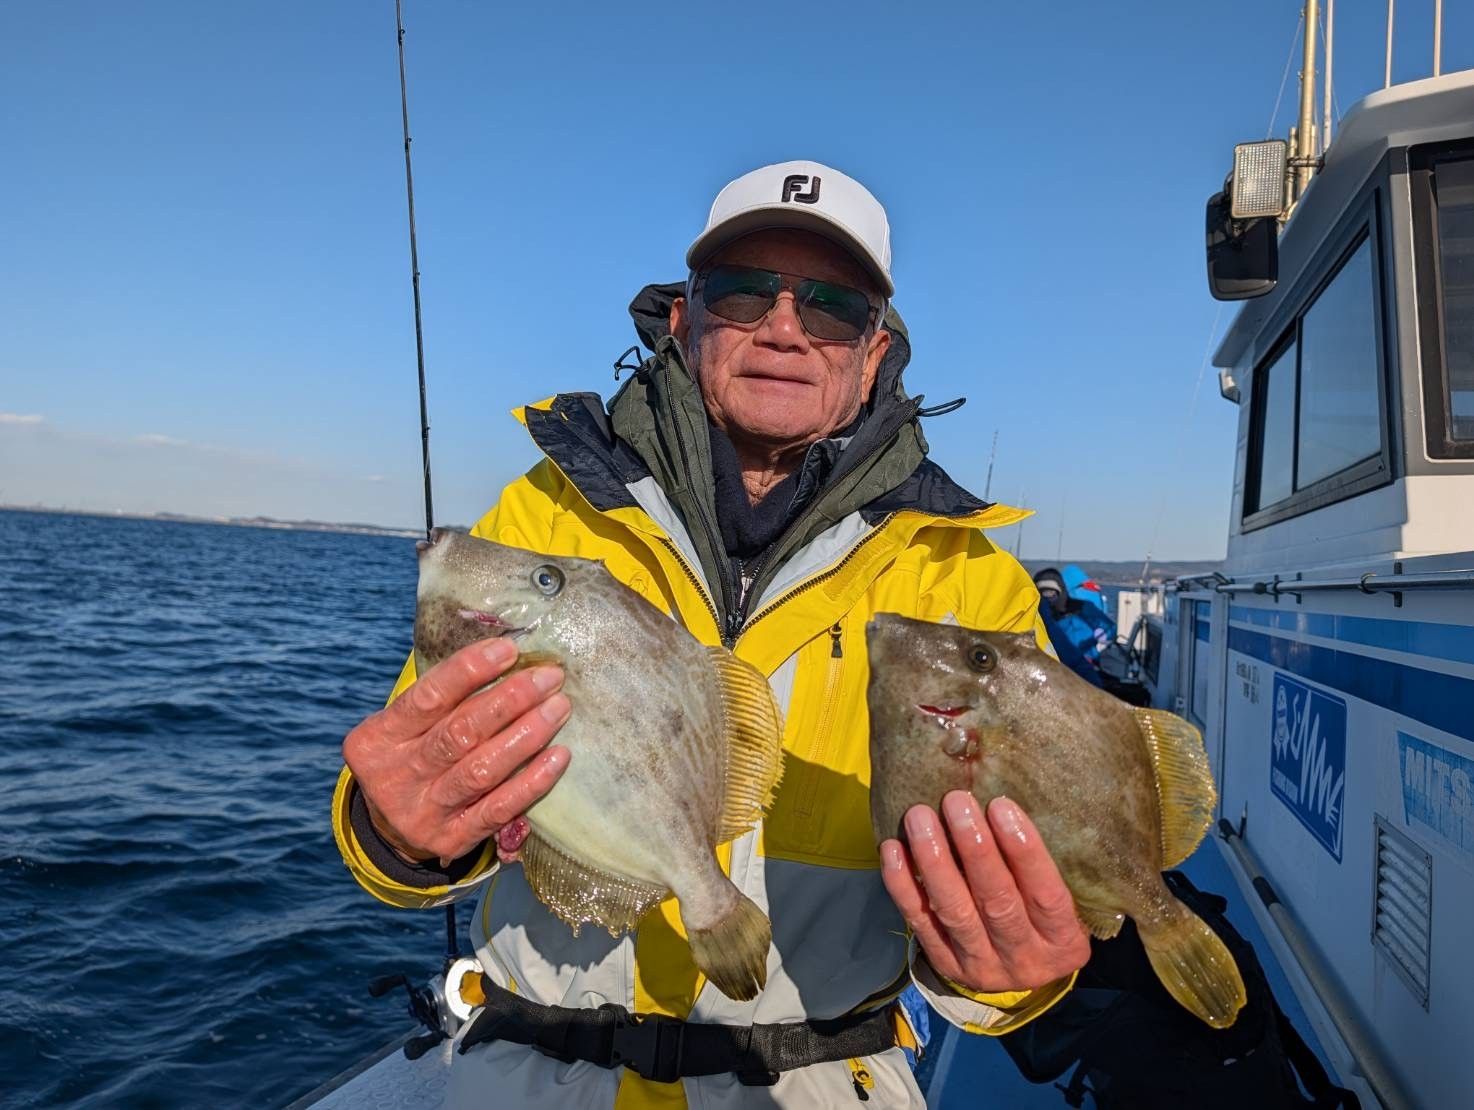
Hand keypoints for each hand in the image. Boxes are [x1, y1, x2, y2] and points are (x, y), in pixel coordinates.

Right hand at [342, 638, 571, 866]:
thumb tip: (509, 657)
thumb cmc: (412, 756)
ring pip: (481, 770)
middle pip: (459, 733)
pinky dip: (532, 781)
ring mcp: (423, 813)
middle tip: (550, 677)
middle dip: (510, 700)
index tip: (510, 649)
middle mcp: (396, 777)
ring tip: (558, 708)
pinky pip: (498, 809)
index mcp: (377, 739)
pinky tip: (559, 756)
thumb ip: (443, 698)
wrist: (391, 829)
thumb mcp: (405, 727)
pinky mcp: (452, 840)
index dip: (469, 670)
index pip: (426, 698)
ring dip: (527, 735)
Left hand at [880, 792, 1089, 994]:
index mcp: (1064, 943)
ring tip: (920, 817)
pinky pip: (920, 922)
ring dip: (934, 860)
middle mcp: (1025, 959)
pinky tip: (893, 850)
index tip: (1001, 805)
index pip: (1046, 895)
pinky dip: (903, 885)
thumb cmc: (1046, 919)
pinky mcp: (946, 964)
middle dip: (974, 848)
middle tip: (956, 801)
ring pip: (954, 911)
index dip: (1024, 850)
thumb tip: (1006, 804)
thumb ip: (1044, 869)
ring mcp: (982, 966)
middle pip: (997, 901)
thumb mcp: (1065, 905)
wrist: (1024, 976)